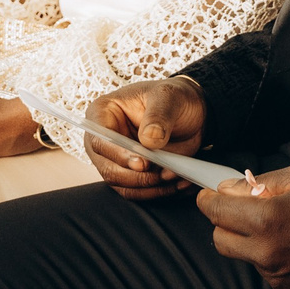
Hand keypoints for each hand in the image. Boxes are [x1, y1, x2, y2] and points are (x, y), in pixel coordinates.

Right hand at [85, 76, 207, 201]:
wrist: (190, 111)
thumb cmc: (173, 97)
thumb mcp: (168, 96)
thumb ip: (158, 116)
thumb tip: (149, 140)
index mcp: (103, 113)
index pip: (99, 139)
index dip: (118, 154)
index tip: (143, 162)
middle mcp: (104, 139)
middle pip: (109, 169)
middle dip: (137, 177)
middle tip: (164, 173)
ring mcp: (116, 159)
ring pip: (124, 185)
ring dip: (150, 187)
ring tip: (175, 176)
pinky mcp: (131, 174)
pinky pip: (139, 191)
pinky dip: (158, 191)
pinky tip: (179, 183)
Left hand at [195, 161, 289, 288]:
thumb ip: (260, 182)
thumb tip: (231, 188)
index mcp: (267, 219)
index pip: (216, 212)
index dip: (208, 199)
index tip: (208, 194)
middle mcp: (268, 253)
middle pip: (220, 239)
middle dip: (224, 221)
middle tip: (241, 206)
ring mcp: (278, 275)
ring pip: (243, 255)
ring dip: (248, 238)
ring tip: (279, 222)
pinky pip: (264, 269)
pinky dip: (268, 254)